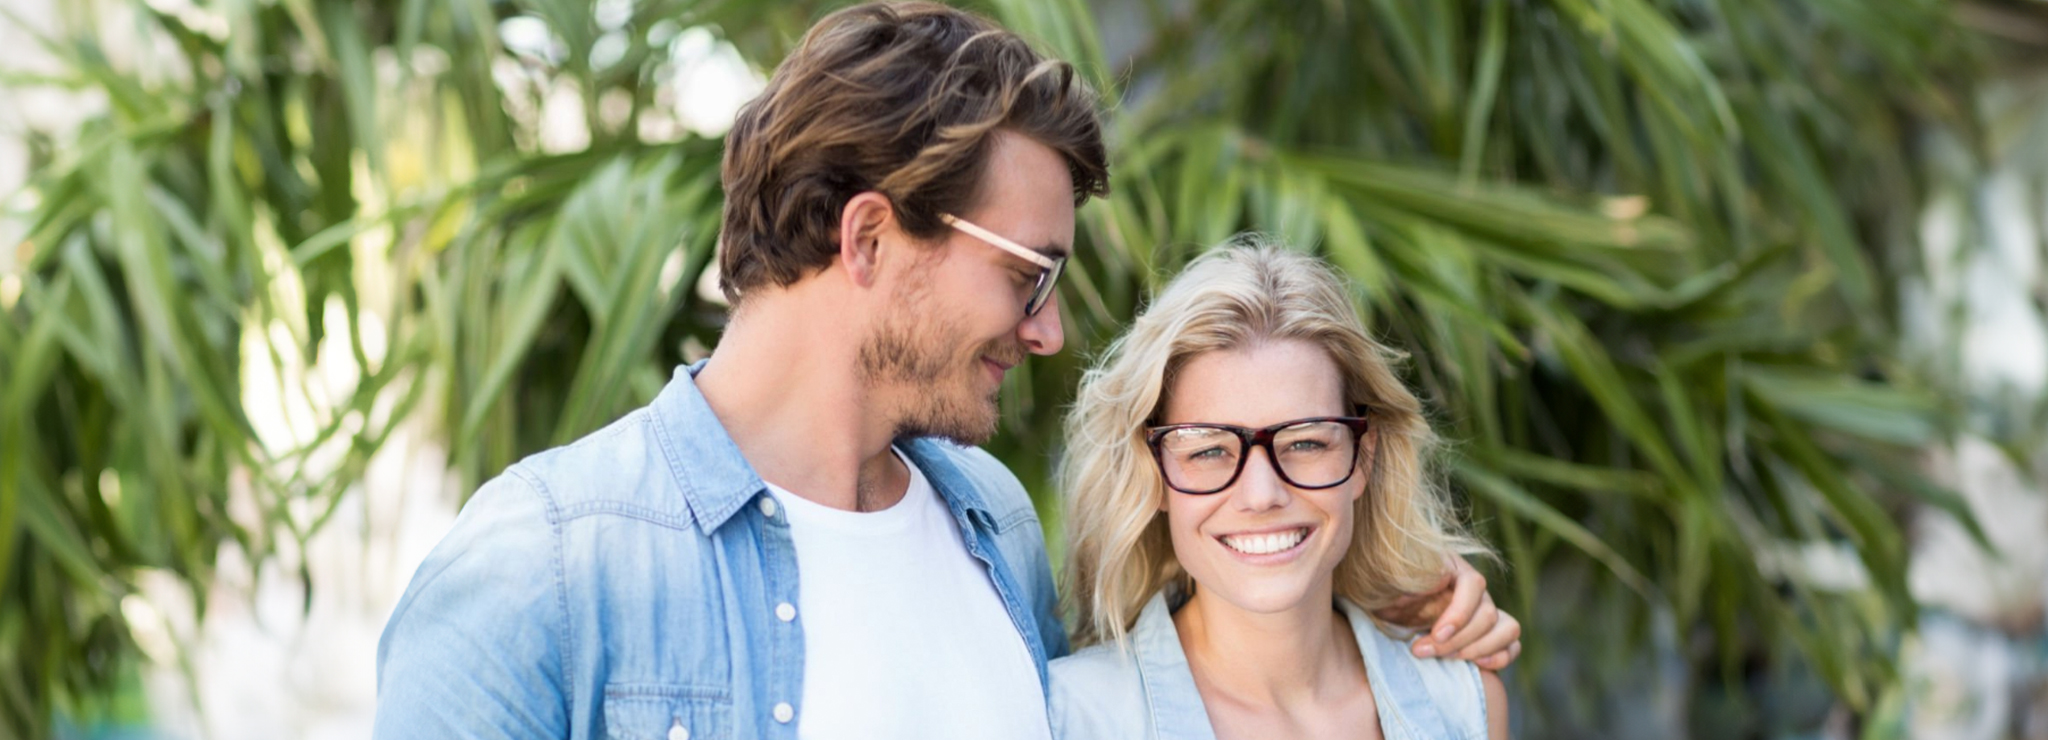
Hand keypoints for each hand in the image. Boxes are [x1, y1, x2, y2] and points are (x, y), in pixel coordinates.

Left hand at [1371, 555, 1521, 670]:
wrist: (1384, 604)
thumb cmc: (1384, 589)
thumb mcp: (1386, 581)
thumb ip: (1403, 580)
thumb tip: (1419, 589)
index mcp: (1454, 567)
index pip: (1474, 584)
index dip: (1459, 613)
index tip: (1436, 634)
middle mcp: (1475, 589)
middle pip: (1487, 614)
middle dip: (1457, 640)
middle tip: (1422, 651)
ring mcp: (1486, 611)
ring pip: (1508, 628)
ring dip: (1479, 649)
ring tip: (1447, 659)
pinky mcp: (1489, 634)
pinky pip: (1512, 645)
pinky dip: (1500, 657)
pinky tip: (1477, 665)